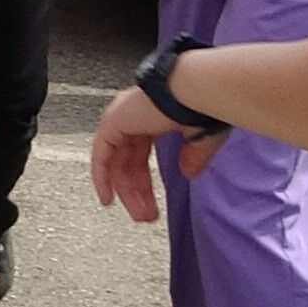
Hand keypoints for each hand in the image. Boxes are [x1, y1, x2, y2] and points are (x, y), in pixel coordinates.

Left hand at [90, 85, 226, 224]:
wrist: (200, 89)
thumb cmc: (206, 103)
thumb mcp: (201, 138)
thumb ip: (193, 156)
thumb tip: (188, 173)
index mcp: (153, 114)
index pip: (140, 153)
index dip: (143, 181)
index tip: (149, 204)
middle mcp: (134, 114)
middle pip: (128, 161)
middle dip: (137, 192)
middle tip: (145, 216)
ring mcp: (121, 116)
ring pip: (115, 162)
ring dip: (126, 192)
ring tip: (139, 216)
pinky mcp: (114, 120)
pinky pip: (101, 154)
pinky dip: (102, 177)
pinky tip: (108, 198)